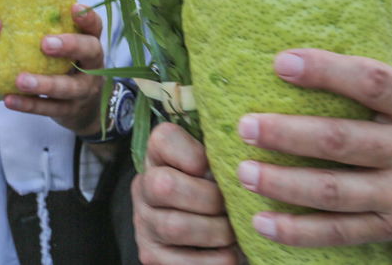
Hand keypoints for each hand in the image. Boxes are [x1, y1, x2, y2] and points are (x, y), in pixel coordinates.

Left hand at [4, 3, 104, 135]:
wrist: (88, 109)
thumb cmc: (69, 66)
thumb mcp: (71, 48)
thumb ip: (55, 26)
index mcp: (91, 45)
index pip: (95, 27)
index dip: (87, 17)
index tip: (73, 7)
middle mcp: (93, 66)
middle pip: (89, 52)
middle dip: (69, 46)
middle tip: (45, 44)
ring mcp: (83, 91)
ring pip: (67, 87)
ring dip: (43, 84)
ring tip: (20, 80)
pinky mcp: (70, 111)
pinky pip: (49, 109)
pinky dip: (28, 105)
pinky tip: (8, 99)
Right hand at [132, 123, 237, 263]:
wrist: (203, 236)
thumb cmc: (217, 192)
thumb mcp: (214, 167)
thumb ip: (221, 154)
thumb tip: (248, 157)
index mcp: (158, 156)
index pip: (163, 138)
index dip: (194, 153)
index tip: (213, 169)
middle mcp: (143, 187)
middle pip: (164, 185)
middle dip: (209, 198)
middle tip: (230, 206)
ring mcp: (144, 224)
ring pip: (175, 226)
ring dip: (217, 232)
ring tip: (234, 231)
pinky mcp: (151, 256)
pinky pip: (187, 262)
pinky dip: (218, 258)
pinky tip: (228, 251)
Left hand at [234, 12, 391, 259]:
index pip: (374, 83)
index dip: (327, 70)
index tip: (282, 61)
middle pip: (344, 141)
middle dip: (289, 134)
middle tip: (245, 124)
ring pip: (336, 193)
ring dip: (285, 185)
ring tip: (243, 171)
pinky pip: (341, 233)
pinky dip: (300, 232)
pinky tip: (261, 222)